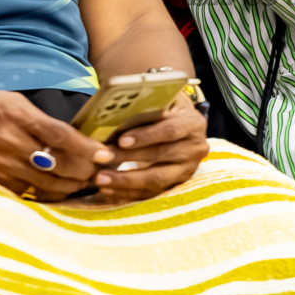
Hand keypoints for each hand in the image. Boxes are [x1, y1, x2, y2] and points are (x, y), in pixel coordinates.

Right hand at [0, 88, 112, 200]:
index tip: (106, 155)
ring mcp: (0, 164)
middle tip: (102, 172)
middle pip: (59, 165)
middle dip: (86, 172)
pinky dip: (48, 194)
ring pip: (47, 184)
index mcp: (17, 115)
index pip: (61, 136)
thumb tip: (71, 135)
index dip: (87, 148)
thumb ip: (38, 118)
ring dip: (72, 186)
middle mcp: (11, 141)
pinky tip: (61, 191)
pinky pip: (28, 193)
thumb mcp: (11, 100)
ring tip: (87, 183)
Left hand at [94, 94, 209, 202]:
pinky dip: (127, 193)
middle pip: (160, 156)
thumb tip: (115, 110)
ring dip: (125, 181)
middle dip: (128, 158)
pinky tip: (108, 190)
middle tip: (103, 158)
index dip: (146, 136)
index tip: (121, 140)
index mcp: (193, 124)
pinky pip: (150, 193)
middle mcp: (194, 149)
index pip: (170, 131)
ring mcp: (186, 169)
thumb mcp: (164, 101)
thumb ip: (146, 106)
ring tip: (100, 179)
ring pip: (155, 180)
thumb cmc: (167, 109)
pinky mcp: (175, 184)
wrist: (183, 126)